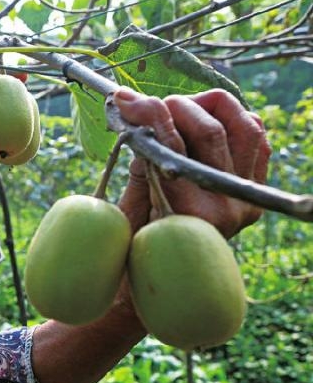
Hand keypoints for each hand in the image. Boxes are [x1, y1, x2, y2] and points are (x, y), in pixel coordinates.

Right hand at [115, 87, 270, 238]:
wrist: (172, 282)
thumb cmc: (138, 249)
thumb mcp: (130, 210)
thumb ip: (141, 166)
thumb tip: (139, 118)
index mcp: (190, 214)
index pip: (173, 145)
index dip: (148, 115)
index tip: (125, 100)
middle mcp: (228, 206)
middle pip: (210, 129)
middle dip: (176, 106)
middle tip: (149, 105)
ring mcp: (246, 199)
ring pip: (243, 125)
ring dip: (209, 107)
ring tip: (180, 110)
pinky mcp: (255, 193)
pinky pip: (256, 137)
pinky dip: (234, 120)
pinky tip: (206, 122)